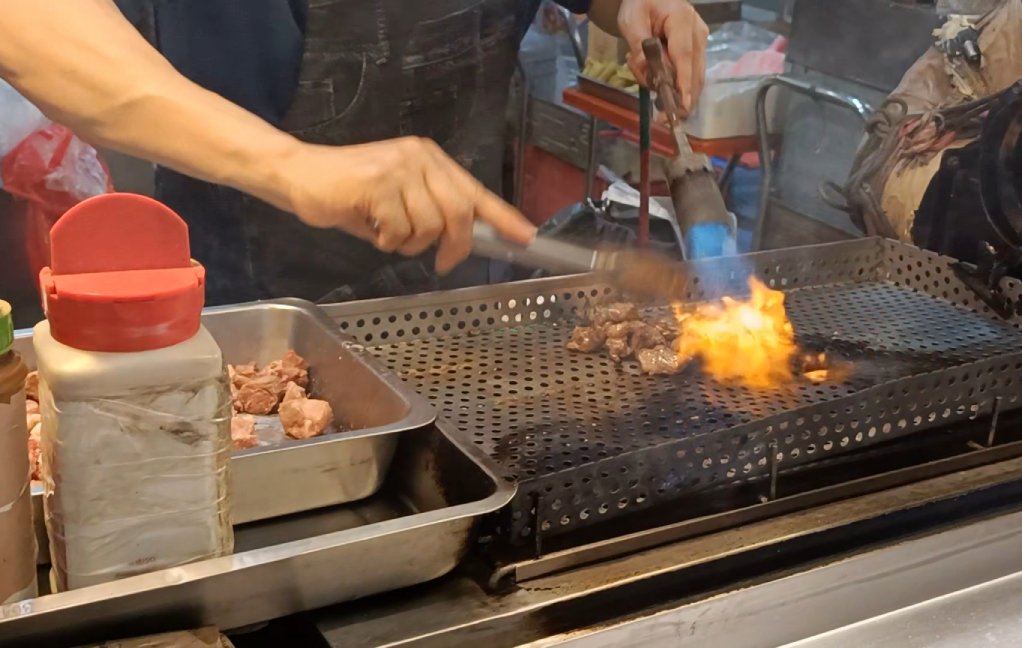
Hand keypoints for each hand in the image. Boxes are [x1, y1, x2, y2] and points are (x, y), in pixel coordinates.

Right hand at [282, 137, 535, 273]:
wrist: (300, 174)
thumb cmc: (350, 193)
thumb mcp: (398, 200)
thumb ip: (431, 213)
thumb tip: (464, 242)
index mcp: (431, 159)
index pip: (476, 191)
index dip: (503, 218)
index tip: (527, 237)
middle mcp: (420, 158)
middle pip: (460, 213)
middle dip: (455, 246)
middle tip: (443, 262)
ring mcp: (399, 168)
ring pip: (429, 226)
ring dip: (409, 244)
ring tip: (388, 233)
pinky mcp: (378, 183)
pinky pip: (400, 231)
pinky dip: (387, 241)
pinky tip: (371, 227)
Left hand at [617, 0, 708, 112]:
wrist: (649, 0)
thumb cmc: (640, 7)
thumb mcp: (632, 22)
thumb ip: (639, 48)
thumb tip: (649, 73)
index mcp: (681, 18)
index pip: (683, 54)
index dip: (683, 81)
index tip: (683, 104)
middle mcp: (697, 30)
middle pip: (693, 69)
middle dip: (683, 97)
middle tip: (668, 120)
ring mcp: (700, 41)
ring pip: (695, 75)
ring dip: (679, 94)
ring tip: (662, 110)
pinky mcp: (698, 50)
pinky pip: (691, 73)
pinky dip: (678, 87)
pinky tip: (664, 93)